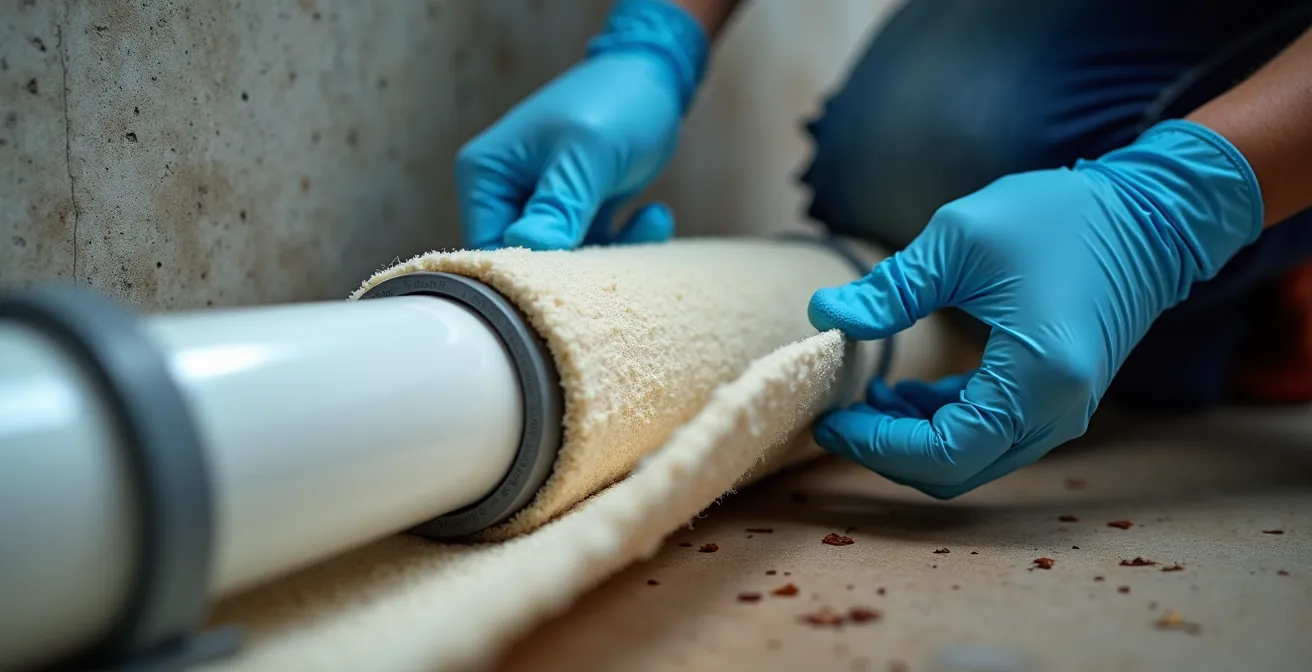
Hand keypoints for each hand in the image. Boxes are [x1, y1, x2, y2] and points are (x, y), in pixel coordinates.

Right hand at [454, 0, 707, 250]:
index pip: (488, 245)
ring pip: (565, 261)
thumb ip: (558, 205)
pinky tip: (653, 214)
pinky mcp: (577, 213)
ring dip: (610, 253)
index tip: (573, 272)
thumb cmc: (615, 102)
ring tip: (646, 223)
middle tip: (617, 253)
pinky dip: (626, 241)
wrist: (658, 81)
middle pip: (527, 259)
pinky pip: (595, 250)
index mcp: (487, 174)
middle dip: (575, 265)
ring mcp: (542, 204)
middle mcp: (507, 192)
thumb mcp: (586, 153)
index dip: (528, 268)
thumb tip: (527, 246)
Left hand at [808, 120, 1262, 497]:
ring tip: (865, 399)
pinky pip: (990, 435)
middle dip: (887, 451)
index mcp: (1034, 381)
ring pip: (971, 458)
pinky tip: (905, 394)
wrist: (1147, 213)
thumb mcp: (960, 241)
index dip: (877, 446)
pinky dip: (943, 424)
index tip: (830, 419)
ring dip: (913, 439)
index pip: (942, 452)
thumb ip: (891, 290)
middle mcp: (1055, 413)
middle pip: (955, 470)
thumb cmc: (1057, 217)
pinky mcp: (1057, 400)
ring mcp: (1061, 412)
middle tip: (835, 419)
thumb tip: (825, 315)